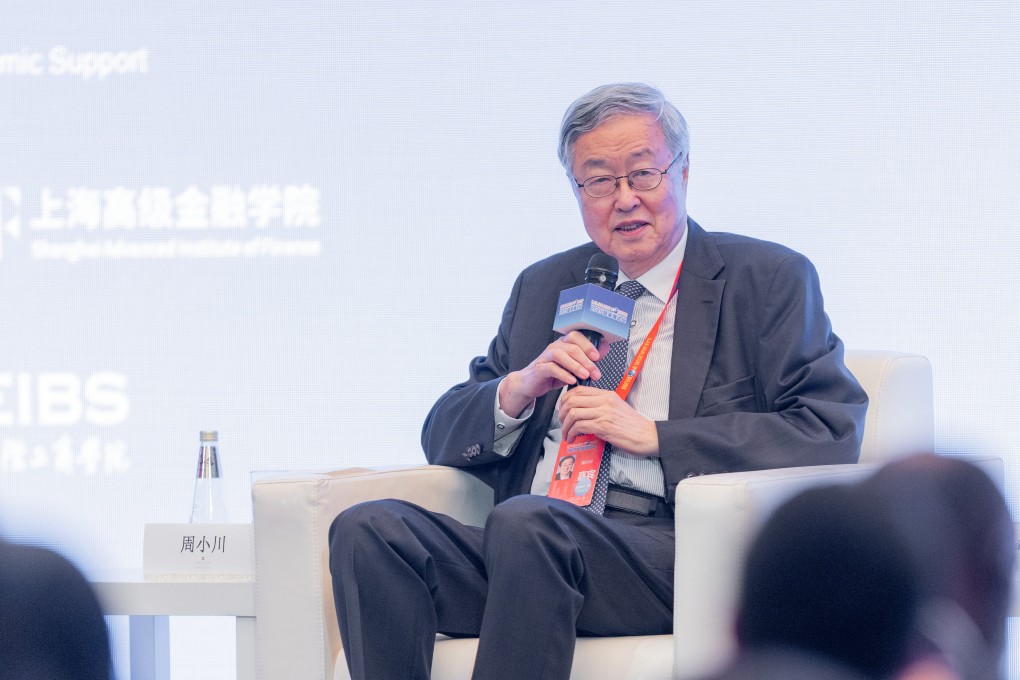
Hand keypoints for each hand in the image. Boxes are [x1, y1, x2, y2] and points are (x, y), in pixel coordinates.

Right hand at [497, 331, 611, 417]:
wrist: (531, 383)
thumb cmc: (553, 374)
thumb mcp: (573, 366)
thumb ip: (588, 358)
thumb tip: (604, 348)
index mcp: (563, 344)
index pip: (576, 336)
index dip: (587, 345)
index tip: (597, 357)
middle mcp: (555, 348)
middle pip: (571, 347)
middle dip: (586, 360)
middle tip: (595, 372)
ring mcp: (545, 357)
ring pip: (561, 355)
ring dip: (575, 365)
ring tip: (585, 376)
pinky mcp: (539, 369)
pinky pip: (551, 368)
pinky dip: (563, 374)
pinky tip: (571, 380)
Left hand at [558, 386, 658, 455]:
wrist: (647, 436)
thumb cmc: (633, 425)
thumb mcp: (616, 408)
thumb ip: (600, 406)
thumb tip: (582, 411)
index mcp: (607, 395)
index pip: (579, 390)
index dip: (565, 399)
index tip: (563, 409)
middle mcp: (604, 401)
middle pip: (572, 400)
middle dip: (561, 413)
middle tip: (561, 422)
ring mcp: (604, 413)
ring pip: (573, 413)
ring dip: (565, 426)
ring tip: (566, 434)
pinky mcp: (603, 426)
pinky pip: (579, 426)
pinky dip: (572, 433)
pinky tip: (573, 438)